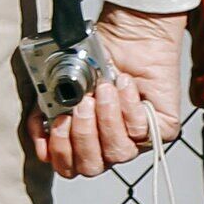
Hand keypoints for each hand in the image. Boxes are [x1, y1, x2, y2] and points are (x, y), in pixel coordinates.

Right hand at [29, 4, 190, 178]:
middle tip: (82, 105)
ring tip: (103, 89)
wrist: (131, 35)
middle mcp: (107, 145)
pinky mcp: (161, 130)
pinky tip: (123, 83)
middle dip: (83, 136)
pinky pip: (141, 131)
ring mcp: (135, 141)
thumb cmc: (95, 57)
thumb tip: (42, 127)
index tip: (57, 122)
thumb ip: (46, 105)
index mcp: (82, 139)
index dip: (59, 152)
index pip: (68, 167)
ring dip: (106, 119)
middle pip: (91, 167)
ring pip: (117, 152)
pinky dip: (128, 105)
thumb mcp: (61, 80)